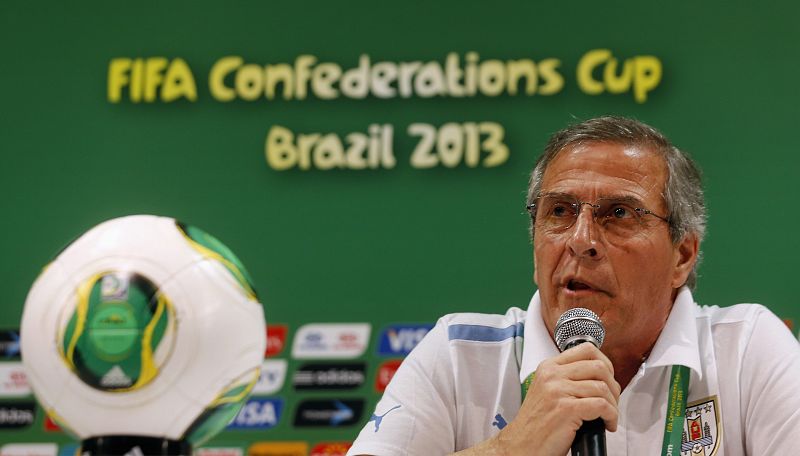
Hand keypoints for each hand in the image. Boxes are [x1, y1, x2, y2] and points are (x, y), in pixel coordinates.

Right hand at [491, 343, 620, 454]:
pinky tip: (607, 424)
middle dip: (613, 386)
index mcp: (549, 367)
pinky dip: (611, 416)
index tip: (608, 379)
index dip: (605, 363)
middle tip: (612, 401)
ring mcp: (558, 391)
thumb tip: (599, 376)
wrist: (522, 445)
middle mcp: (552, 375)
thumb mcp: (547, 390)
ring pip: (603, 387)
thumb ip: (567, 378)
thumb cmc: (538, 423)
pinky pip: (602, 406)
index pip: (586, 349)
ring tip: (609, 416)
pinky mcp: (566, 409)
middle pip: (599, 366)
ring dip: (613, 405)